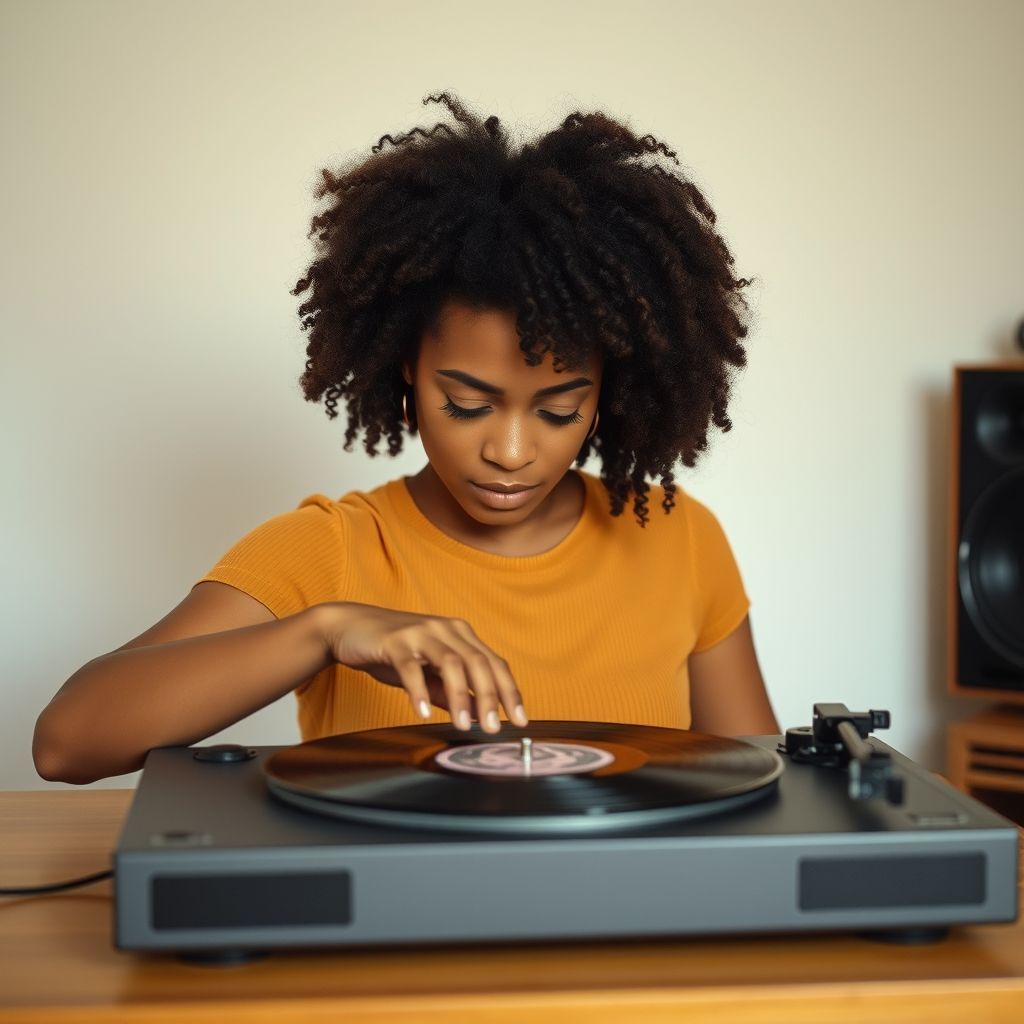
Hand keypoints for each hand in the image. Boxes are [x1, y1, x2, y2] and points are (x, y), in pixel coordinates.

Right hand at [317, 602, 527, 733]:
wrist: (349, 628)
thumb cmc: (393, 652)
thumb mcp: (428, 674)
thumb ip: (453, 693)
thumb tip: (480, 716)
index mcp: (460, 635)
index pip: (494, 663)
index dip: (509, 691)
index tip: (520, 720)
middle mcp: (446, 629)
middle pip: (478, 662)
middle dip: (490, 696)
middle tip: (494, 728)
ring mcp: (421, 632)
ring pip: (451, 663)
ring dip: (461, 696)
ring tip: (465, 725)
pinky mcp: (395, 640)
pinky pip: (411, 667)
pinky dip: (419, 690)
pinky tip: (423, 712)